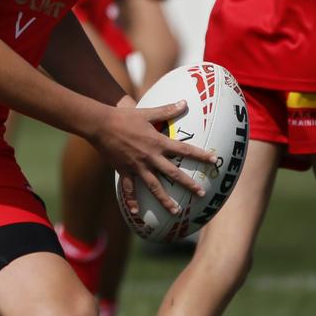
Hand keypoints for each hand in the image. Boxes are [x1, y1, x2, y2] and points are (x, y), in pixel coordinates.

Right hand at [96, 100, 213, 215]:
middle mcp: (150, 157)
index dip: (200, 155)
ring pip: (154, 186)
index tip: (214, 161)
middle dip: (188, 184)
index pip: (184, 150)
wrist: (102, 125)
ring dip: (165, 200)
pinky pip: (129, 189)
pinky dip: (132, 201)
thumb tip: (184, 102)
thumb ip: (167, 110)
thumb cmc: (125, 117)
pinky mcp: (124, 171)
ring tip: (175, 211)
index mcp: (158, 143)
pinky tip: (136, 212)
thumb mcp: (147, 113)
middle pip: (173, 174)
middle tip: (201, 194)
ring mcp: (137, 166)